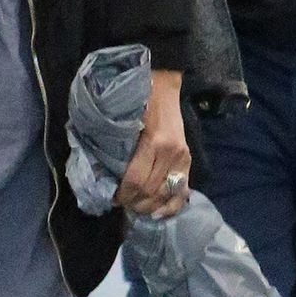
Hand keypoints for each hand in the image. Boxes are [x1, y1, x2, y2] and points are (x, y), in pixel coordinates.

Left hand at [116, 69, 189, 219]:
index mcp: (154, 142)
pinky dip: (171, 205)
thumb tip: (107, 176)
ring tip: (136, 206)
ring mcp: (182, 157)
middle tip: (122, 203)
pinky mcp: (188, 159)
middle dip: (134, 202)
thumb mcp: (124, 122)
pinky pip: (182, 190)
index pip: (136, 182)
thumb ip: (119, 148)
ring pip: (165, 194)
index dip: (123, 195)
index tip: (112, 198)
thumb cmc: (138, 100)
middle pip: (151, 191)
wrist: (163, 85)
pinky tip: (159, 211)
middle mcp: (171, 153)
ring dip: (149, 205)